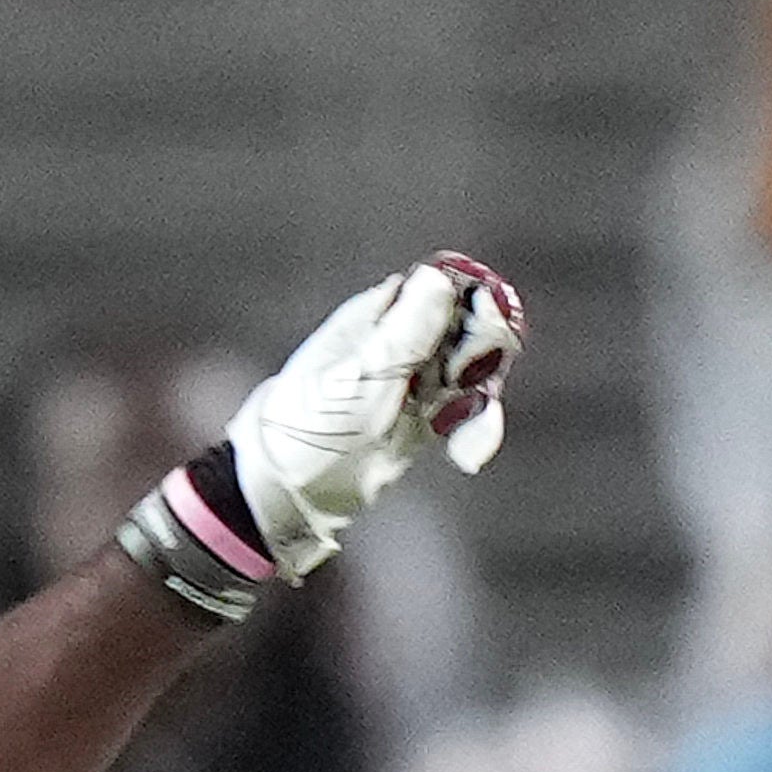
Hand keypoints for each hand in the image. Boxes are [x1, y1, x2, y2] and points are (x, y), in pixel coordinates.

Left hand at [220, 254, 520, 572]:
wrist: (286, 494)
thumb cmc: (312, 430)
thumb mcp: (362, 379)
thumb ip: (405, 332)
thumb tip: (437, 277)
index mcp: (377, 318)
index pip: (440, 289)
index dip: (472, 302)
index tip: (485, 327)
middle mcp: (398, 344)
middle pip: (464, 328)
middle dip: (482, 354)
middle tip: (475, 385)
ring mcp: (410, 383)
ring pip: (469, 371)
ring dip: (480, 397)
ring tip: (472, 438)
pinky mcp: (419, 422)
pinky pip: (462, 412)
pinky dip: (473, 428)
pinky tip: (468, 454)